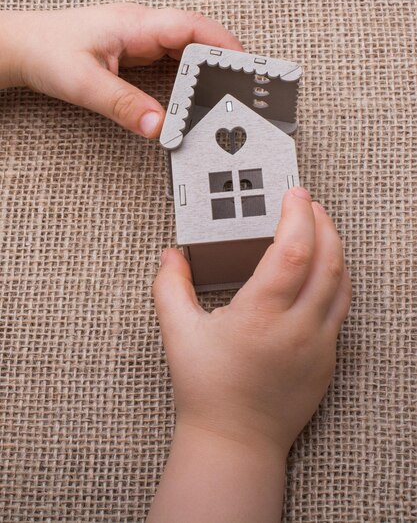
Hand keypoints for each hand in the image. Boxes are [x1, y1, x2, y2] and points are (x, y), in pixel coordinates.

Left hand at [0, 4, 242, 137]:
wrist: (24, 48)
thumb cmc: (48, 53)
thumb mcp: (85, 84)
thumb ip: (124, 106)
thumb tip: (159, 128)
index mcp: (136, 24)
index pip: (191, 26)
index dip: (222, 44)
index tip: (244, 66)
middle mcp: (143, 27)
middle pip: (196, 36)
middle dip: (223, 58)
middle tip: (244, 86)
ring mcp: (141, 37)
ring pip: (187, 47)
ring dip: (207, 66)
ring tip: (227, 91)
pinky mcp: (137, 50)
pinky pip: (173, 57)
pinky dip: (190, 73)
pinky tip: (196, 90)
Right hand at [148, 187, 350, 522]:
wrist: (235, 441)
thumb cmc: (208, 392)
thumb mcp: (179, 334)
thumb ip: (170, 287)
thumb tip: (171, 256)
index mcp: (260, 316)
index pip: (293, 251)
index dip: (298, 216)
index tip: (295, 194)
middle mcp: (296, 328)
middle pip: (327, 260)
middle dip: (322, 223)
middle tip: (309, 204)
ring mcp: (317, 344)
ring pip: (341, 283)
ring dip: (334, 248)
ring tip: (319, 229)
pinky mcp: (327, 358)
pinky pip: (341, 308)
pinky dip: (336, 279)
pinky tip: (322, 271)